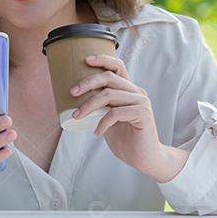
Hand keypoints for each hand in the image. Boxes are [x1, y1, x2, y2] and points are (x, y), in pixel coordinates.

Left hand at [71, 55, 187, 182]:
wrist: (145, 158)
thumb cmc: (126, 139)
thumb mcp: (108, 120)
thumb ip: (100, 108)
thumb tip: (76, 102)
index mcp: (129, 91)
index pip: (118, 66)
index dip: (103, 59)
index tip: (85, 60)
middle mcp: (137, 93)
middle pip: (109, 78)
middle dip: (88, 82)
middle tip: (72, 92)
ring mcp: (141, 102)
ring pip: (110, 95)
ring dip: (89, 105)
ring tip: (77, 116)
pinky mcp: (143, 114)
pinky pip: (117, 113)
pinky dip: (103, 122)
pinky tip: (97, 132)